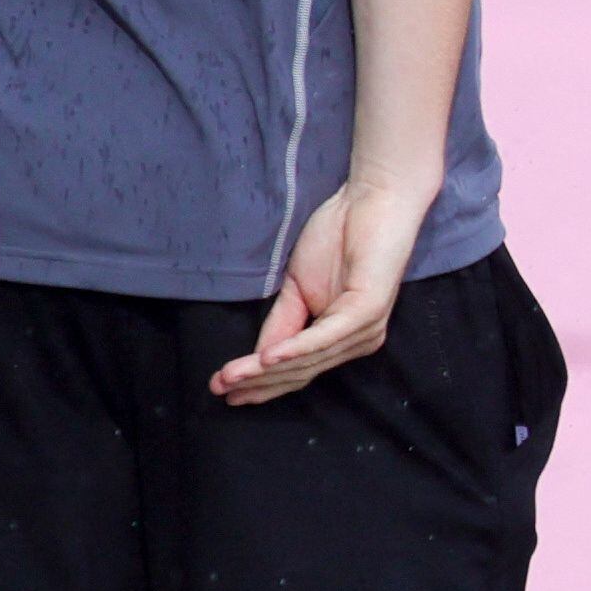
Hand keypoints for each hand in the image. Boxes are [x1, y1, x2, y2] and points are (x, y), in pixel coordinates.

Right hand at [215, 174, 430, 403]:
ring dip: (265, 370)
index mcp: (343, 338)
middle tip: (218, 388)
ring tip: (230, 377)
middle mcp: (358, 341)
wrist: (371, 199)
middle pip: (300, 370)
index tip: (224, 390)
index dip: (262, 383)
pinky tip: (267, 358)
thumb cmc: (340, 238)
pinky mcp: (367, 310)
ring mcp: (366, 328)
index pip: (298, 370)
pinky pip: (325, 337)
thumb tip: (257, 359)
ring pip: (308, 359)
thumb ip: (282, 323)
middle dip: (256, 382)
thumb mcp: (299, 287)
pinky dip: (295, 348)